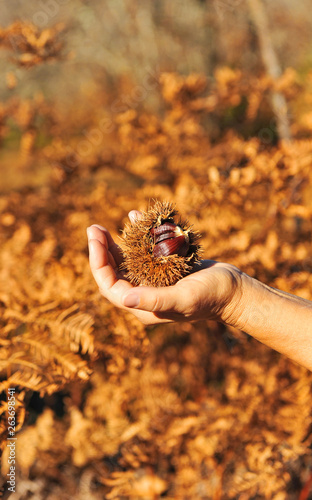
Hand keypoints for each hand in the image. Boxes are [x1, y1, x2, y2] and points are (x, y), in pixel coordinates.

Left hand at [87, 212, 244, 325]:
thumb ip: (154, 299)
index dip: (97, 262)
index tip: (94, 237)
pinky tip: (134, 219)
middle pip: (114, 273)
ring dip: (115, 244)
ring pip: (126, 262)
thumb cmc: (212, 297)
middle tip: (94, 228)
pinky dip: (138, 238)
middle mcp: (144, 296)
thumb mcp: (183, 298)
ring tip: (104, 227)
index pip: (109, 286)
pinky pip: (144, 253)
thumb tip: (123, 298)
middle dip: (102, 251)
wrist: (235, 292)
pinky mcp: (164, 270)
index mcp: (143, 307)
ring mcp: (154, 282)